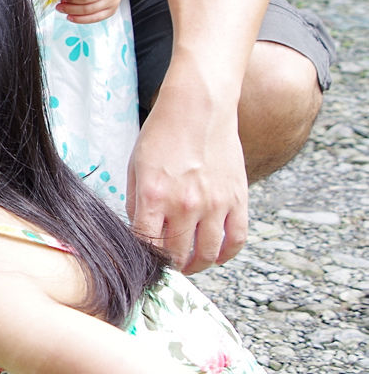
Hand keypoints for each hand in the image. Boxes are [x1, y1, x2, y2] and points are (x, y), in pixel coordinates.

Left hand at [127, 89, 247, 272]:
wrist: (198, 108)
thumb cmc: (162, 133)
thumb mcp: (136, 165)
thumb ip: (135, 201)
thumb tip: (139, 231)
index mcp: (153, 195)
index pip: (146, 244)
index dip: (143, 257)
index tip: (143, 260)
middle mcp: (184, 204)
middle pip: (177, 254)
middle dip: (169, 265)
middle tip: (167, 265)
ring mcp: (214, 204)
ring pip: (207, 254)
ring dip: (197, 265)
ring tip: (189, 264)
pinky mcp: (238, 200)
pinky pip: (236, 240)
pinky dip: (226, 254)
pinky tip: (215, 254)